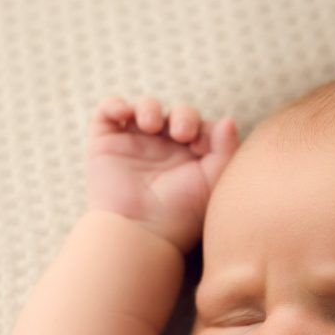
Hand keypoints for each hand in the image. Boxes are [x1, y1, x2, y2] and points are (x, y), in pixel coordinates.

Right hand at [85, 95, 240, 251]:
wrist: (139, 230)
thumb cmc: (179, 213)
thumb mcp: (212, 183)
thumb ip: (225, 150)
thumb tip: (228, 119)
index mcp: (189, 157)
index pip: (200, 125)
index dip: (202, 126)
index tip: (200, 145)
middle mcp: (163, 148)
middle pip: (176, 112)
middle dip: (183, 115)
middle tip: (181, 134)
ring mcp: (134, 144)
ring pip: (145, 106)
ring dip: (150, 107)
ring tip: (151, 125)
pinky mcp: (106, 143)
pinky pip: (107, 111)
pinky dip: (115, 104)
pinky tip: (126, 113)